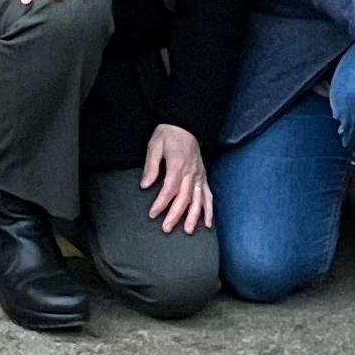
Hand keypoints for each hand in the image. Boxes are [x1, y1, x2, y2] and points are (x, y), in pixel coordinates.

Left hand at [142, 122, 212, 237]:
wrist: (185, 124)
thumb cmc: (168, 134)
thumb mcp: (155, 145)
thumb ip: (151, 166)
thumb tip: (145, 185)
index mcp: (178, 165)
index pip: (170, 188)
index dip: (162, 203)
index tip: (153, 213)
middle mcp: (191, 172)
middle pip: (184, 198)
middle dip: (175, 215)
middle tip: (166, 228)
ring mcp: (200, 175)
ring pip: (199, 199)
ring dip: (194, 216)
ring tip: (189, 230)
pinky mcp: (204, 176)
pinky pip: (209, 195)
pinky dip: (209, 209)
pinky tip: (208, 222)